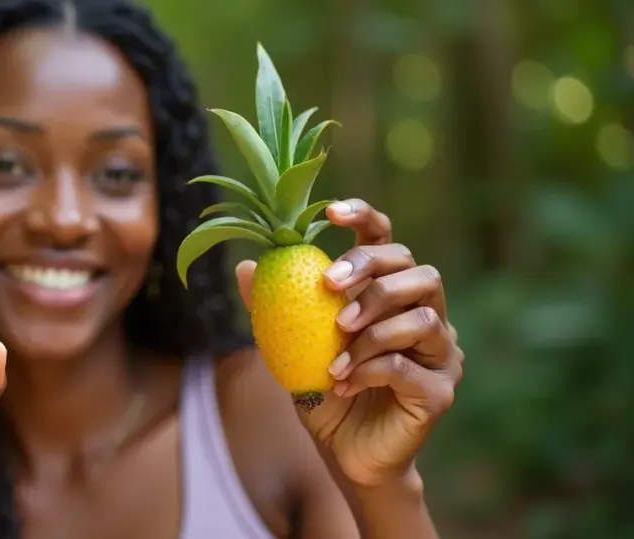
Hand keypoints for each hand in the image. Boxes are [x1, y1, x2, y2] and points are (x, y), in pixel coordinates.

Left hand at [236, 198, 463, 488]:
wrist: (345, 454)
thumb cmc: (324, 390)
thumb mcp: (291, 347)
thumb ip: (276, 308)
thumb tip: (247, 269)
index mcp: (391, 295)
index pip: (390, 242)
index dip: (366, 220)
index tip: (331, 213)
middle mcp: (427, 316)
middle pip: (417, 270)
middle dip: (370, 273)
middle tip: (328, 289)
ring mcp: (441, 353)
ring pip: (421, 317)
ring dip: (369, 331)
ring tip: (333, 356)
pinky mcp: (440, 390)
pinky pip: (407, 365)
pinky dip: (368, 369)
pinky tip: (341, 382)